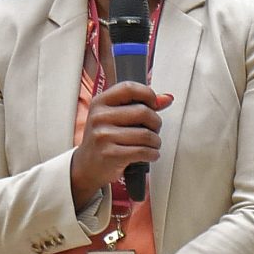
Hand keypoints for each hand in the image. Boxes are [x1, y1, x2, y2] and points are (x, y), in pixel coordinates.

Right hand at [69, 82, 172, 211]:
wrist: (88, 165)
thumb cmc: (105, 138)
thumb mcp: (116, 117)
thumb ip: (140, 105)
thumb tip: (166, 98)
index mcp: (100, 102)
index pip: (129, 88)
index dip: (148, 94)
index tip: (154, 104)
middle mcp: (99, 117)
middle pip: (144, 112)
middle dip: (156, 123)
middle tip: (153, 130)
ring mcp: (103, 136)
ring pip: (147, 134)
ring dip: (156, 142)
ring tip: (150, 145)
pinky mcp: (110, 154)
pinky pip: (144, 151)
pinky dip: (153, 154)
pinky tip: (148, 155)